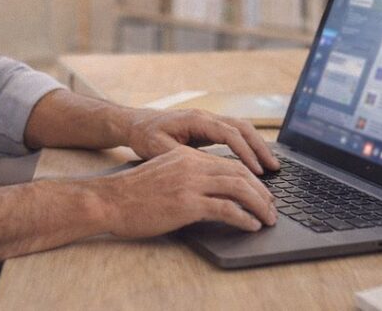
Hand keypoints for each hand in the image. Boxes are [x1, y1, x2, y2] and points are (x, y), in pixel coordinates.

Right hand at [95, 145, 277, 236]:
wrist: (109, 200)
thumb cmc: (132, 193)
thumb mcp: (163, 173)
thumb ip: (186, 175)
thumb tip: (208, 190)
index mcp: (186, 155)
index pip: (228, 162)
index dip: (250, 177)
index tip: (261, 191)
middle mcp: (191, 164)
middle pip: (239, 172)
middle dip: (261, 191)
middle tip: (272, 206)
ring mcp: (190, 182)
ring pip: (238, 187)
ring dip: (259, 204)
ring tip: (268, 218)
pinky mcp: (188, 203)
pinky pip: (226, 208)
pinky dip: (244, 217)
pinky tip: (251, 225)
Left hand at [123, 107, 279, 174]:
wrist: (134, 123)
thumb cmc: (144, 135)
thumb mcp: (157, 148)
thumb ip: (180, 156)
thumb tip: (202, 168)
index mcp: (196, 120)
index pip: (229, 134)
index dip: (245, 152)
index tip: (257, 170)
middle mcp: (206, 117)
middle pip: (242, 127)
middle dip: (260, 147)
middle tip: (275, 168)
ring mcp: (208, 121)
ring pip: (241, 129)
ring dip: (257, 146)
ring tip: (271, 167)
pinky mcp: (208, 130)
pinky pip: (234, 135)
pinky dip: (247, 146)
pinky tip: (255, 163)